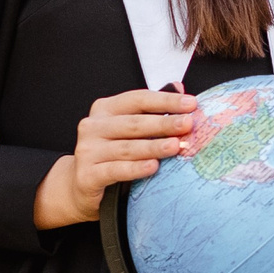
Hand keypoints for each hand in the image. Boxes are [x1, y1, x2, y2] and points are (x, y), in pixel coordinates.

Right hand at [33, 87, 199, 228]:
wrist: (82, 184)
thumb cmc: (112, 151)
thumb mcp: (129, 128)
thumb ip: (152, 110)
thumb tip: (179, 88)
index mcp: (105, 109)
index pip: (138, 99)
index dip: (165, 100)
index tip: (191, 104)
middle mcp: (93, 126)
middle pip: (134, 123)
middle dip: (164, 123)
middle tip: (188, 124)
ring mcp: (88, 150)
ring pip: (126, 148)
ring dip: (153, 147)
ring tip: (176, 146)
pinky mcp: (87, 175)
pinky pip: (115, 170)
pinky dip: (135, 168)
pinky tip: (153, 167)